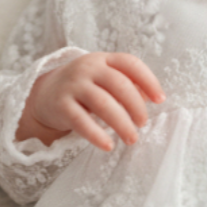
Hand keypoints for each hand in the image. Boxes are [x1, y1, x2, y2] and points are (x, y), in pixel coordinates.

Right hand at [18, 51, 163, 150]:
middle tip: (143, 124)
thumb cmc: (86, 87)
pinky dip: (97, 135)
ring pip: (103, 103)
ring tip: (131, 139)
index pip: (130, 63)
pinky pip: (81, 121)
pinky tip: (108, 146)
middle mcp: (88, 68)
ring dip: (122, 123)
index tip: (160, 100)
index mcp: (104, 59)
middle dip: (136, 107)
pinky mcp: (61, 105)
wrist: (46, 94)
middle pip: (119, 85)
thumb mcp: (105, 79)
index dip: (149, 81)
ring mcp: (73, 85)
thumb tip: (151, 97)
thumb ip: (127, 84)